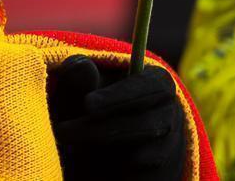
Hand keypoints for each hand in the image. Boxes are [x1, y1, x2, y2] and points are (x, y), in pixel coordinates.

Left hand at [47, 54, 184, 180]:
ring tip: (66, 139)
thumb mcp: (78, 90)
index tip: (88, 104)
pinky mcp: (162, 174)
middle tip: (63, 130)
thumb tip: (83, 65)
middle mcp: (170, 115)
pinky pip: (139, 175)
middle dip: (102, 128)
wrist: (96, 152)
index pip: (154, 86)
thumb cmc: (89, 109)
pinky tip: (88, 161)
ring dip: (100, 149)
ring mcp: (169, 148)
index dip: (121, 95)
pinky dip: (111, 170)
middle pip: (148, 124)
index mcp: (157, 83)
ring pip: (142, 154)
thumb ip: (78, 77)